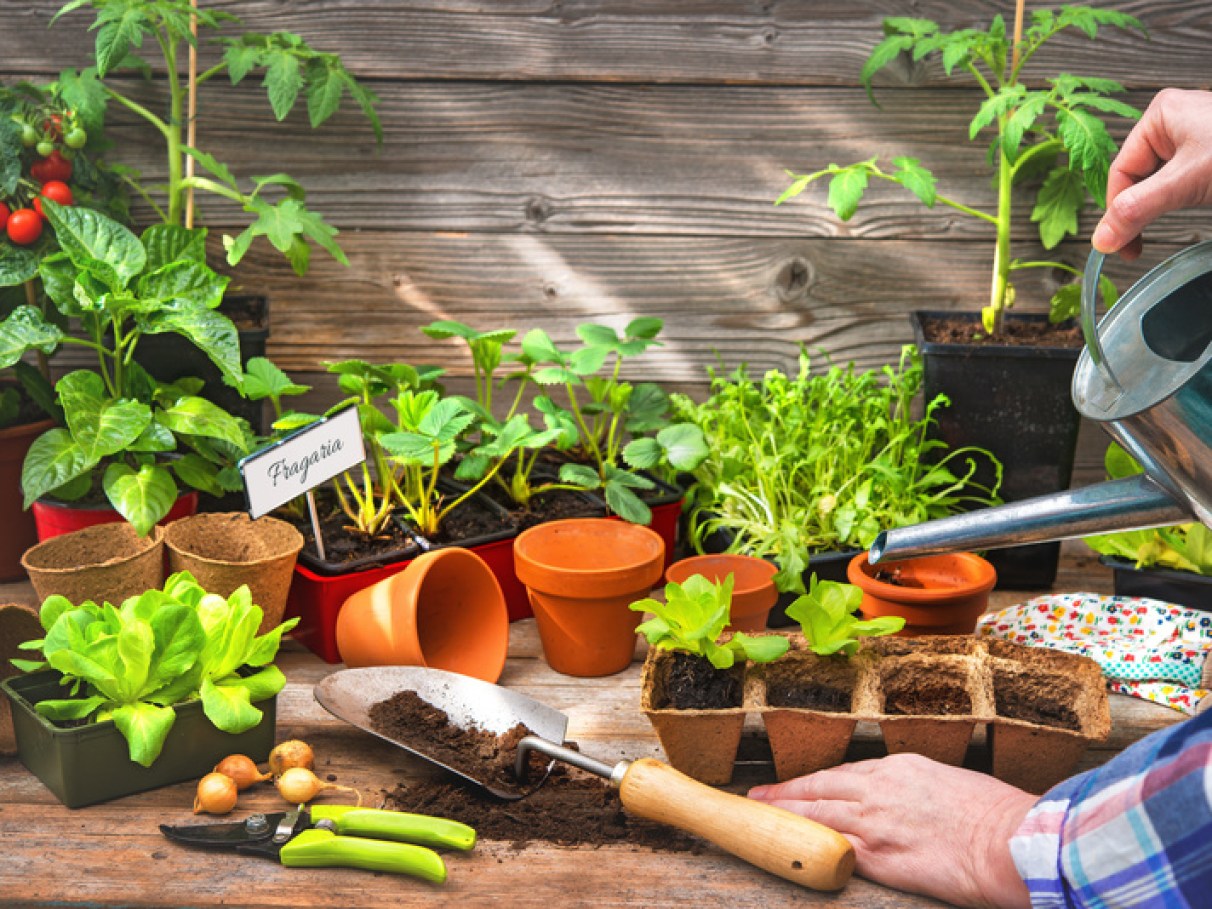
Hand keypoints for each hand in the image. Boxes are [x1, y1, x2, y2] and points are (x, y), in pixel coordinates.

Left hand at [748, 753, 1035, 908]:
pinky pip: (833, 848)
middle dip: (786, 794)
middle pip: (818, 788)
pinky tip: (790, 849)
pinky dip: (808, 846)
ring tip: (761, 818)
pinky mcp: (879, 856)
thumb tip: (902, 801)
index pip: (842, 773)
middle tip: (758, 797)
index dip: (814, 781)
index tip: (796, 786)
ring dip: (785, 816)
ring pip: (816, 814)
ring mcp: (875, 822)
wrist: (1008, 840)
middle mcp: (878, 789)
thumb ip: (914, 788)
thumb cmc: (993, 814)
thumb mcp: (946, 781)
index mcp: (897, 768)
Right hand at [1092, 88, 1211, 259]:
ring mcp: (1195, 138)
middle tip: (1137, 247)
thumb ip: (1139, 210)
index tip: (1120, 245)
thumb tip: (1101, 239)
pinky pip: (1181, 182)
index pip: (1120, 172)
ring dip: (1157, 209)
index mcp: (1161, 115)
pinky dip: (1178, 202)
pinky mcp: (1210, 155)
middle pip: (1136, 178)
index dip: (1116, 211)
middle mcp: (1174, 122)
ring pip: (1158, 183)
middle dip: (1138, 212)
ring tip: (1164, 227)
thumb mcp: (1187, 182)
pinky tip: (1188, 211)